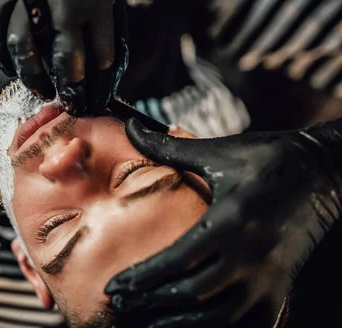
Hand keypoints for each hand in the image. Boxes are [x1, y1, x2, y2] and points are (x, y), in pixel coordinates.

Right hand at [0, 0, 126, 114]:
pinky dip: (3, 57)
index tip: (94, 99)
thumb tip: (101, 78)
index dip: (98, 84)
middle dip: (69, 86)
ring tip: (41, 89)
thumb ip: (106, 30)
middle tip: (70, 102)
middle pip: (64, 55)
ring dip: (32, 75)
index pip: (100, 54)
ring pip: (23, 46)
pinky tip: (14, 68)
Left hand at [105, 118, 341, 326]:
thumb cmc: (267, 157)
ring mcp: (269, 276)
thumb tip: (129, 126)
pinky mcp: (281, 286)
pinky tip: (192, 324)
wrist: (323, 170)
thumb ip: (167, 147)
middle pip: (192, 295)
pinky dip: (218, 327)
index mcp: (230, 219)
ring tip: (146, 321)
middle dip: (150, 303)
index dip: (141, 278)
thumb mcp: (217, 151)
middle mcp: (250, 254)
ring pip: (218, 317)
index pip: (177, 260)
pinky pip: (249, 322)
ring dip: (179, 323)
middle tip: (121, 304)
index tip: (114, 286)